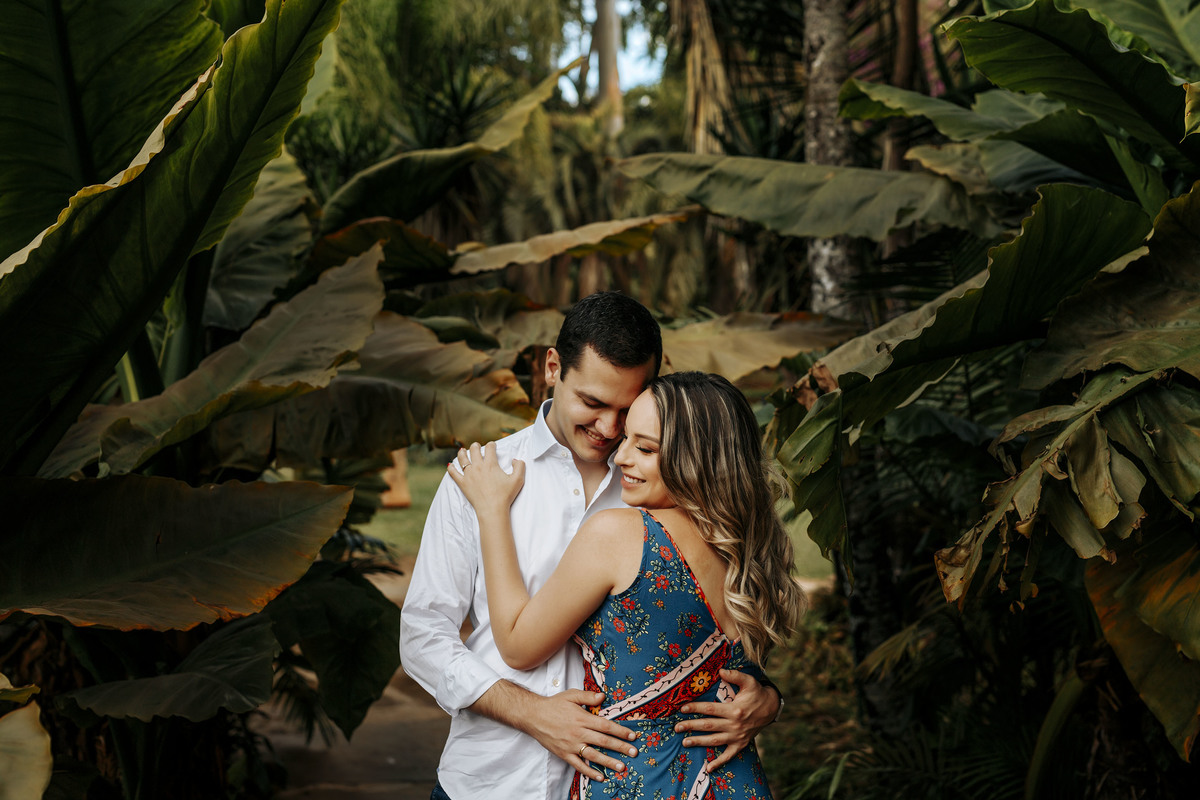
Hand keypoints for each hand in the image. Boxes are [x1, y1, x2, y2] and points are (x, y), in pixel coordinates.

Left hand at [447, 442, 524, 514]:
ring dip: (462, 453)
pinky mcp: (462, 483)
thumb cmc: (505, 495)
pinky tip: (450, 465)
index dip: (491, 445)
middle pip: (474, 450)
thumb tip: (515, 460)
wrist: (492, 509)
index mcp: (491, 464)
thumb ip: (520, 466)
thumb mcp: (518, 480)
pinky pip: (453, 473)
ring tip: (462, 450)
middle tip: (477, 446)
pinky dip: (451, 468)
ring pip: (462, 459)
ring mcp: (469, 475)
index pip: (489, 448)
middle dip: (476, 446)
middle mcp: (478, 466)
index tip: (492, 445)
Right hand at [520, 690, 639, 783]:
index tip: (633, 736)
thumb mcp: (571, 695)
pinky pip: (579, 765)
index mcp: (582, 718)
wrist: (533, 716)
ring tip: (622, 767)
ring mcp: (571, 745)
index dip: (620, 731)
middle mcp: (579, 733)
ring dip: (609, 762)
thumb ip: (588, 696)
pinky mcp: (564, 754)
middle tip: (634, 752)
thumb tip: (603, 697)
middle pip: (603, 741)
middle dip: (621, 747)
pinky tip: (601, 777)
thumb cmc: (554, 704)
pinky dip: (590, 772)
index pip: (606, 726)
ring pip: (594, 755)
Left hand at [675, 669, 778, 770]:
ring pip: (714, 741)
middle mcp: (734, 725)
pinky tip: (708, 768)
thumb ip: (734, 675)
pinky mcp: (741, 744)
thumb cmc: (757, 693)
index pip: (710, 709)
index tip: (682, 708)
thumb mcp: (748, 681)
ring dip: (699, 742)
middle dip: (691, 726)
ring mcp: (737, 736)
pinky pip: (729, 755)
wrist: (771, 708)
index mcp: (734, 709)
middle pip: (708, 726)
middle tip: (677, 728)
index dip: (695, 708)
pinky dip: (719, 762)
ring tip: (685, 742)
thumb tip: (720, 670)